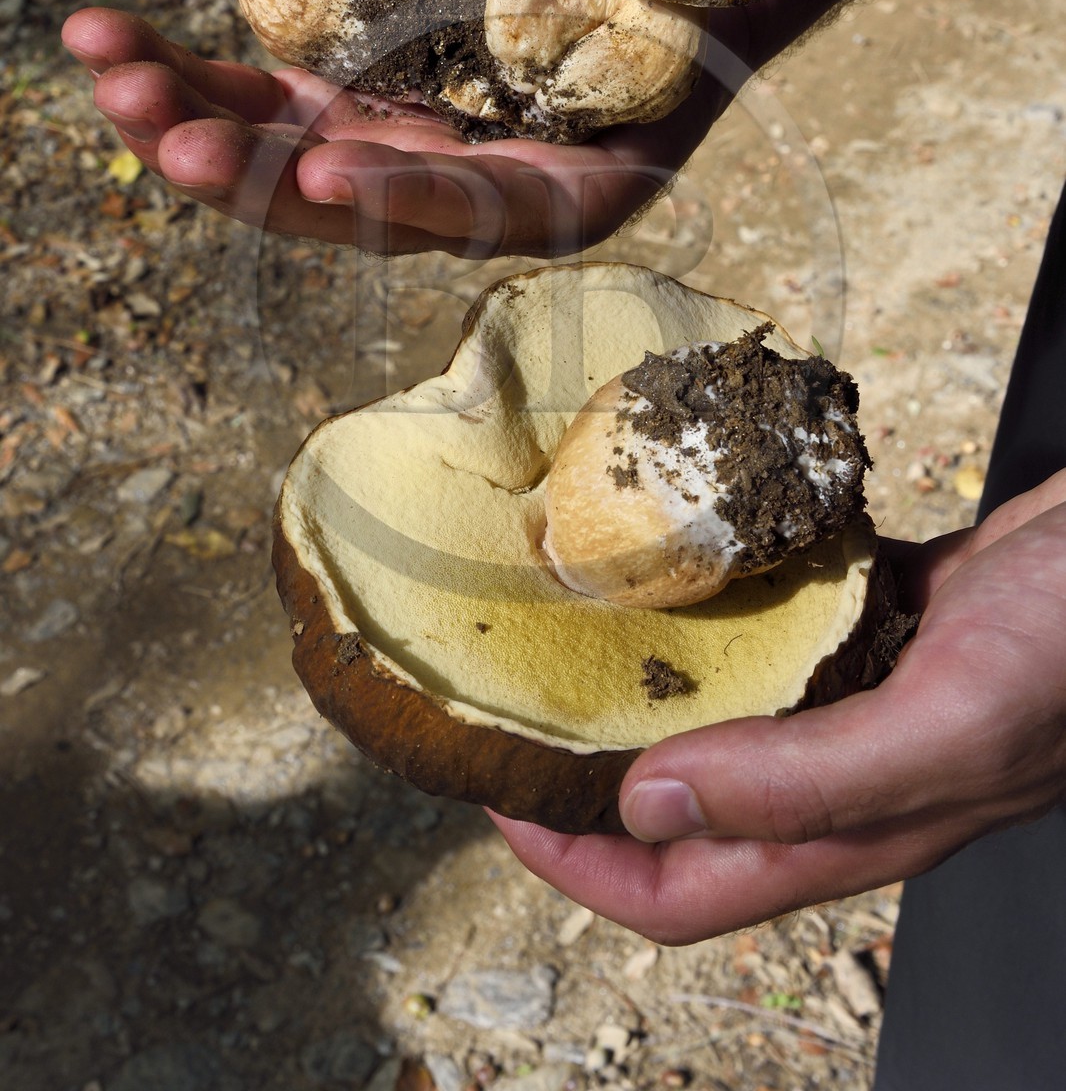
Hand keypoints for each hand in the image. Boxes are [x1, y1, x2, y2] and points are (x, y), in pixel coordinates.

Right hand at [64, 0, 746, 256]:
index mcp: (361, 109)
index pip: (245, 116)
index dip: (164, 84)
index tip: (88, 37)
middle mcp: (415, 166)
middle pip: (285, 178)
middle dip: (194, 137)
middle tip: (121, 91)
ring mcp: (490, 195)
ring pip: (366, 213)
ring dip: (271, 182)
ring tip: (190, 145)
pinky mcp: (574, 204)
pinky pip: (484, 210)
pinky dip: (403, 193)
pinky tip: (327, 172)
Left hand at [492, 470, 1065, 943]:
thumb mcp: (951, 719)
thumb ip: (810, 778)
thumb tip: (654, 806)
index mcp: (856, 828)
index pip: (679, 894)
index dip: (578, 867)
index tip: (498, 794)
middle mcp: (845, 776)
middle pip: (683, 811)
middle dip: (588, 777)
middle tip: (512, 702)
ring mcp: (863, 698)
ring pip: (723, 718)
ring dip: (647, 687)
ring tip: (572, 627)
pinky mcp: (882, 624)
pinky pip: (775, 631)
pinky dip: (722, 607)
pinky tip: (688, 561)